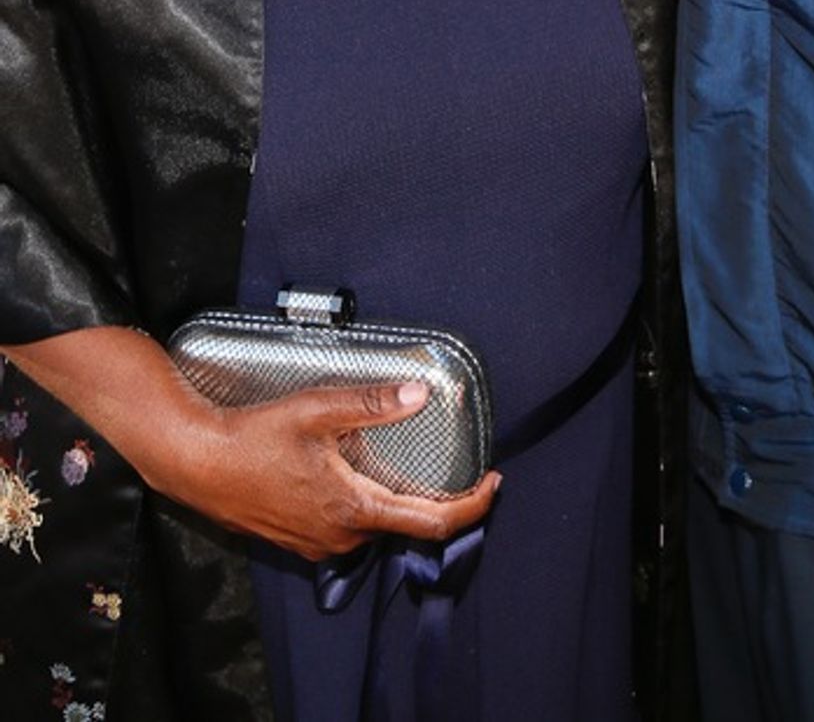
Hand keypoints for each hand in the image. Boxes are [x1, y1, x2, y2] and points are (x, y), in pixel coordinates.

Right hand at [157, 378, 500, 560]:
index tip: (493, 484)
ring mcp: (317, 543)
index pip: (431, 523)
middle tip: (458, 469)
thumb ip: (370, 403)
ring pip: (374, 525)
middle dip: (435, 500)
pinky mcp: (298, 539)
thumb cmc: (251, 439)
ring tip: (411, 466)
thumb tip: (417, 395)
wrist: (195, 463)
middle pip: (405, 525)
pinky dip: (365, 504)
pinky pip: (346, 527)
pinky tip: (358, 474)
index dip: (470, 507)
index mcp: (353, 508)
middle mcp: (340, 536)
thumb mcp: (316, 410)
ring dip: (397, 501)